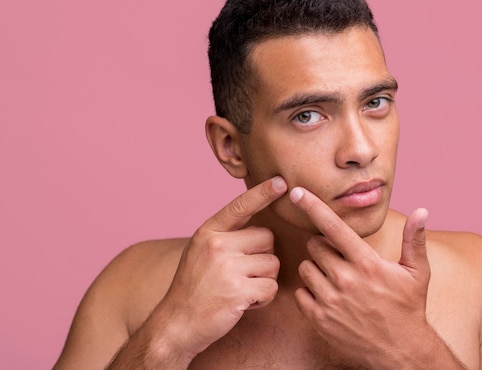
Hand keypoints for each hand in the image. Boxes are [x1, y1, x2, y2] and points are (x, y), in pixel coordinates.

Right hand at [154, 176, 286, 357]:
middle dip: (262, 256)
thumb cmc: (194, 288)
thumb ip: (225, 236)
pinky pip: (271, 287)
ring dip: (263, 279)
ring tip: (240, 289)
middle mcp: (217, 245)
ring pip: (272, 263)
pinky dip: (263, 298)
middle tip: (242, 274)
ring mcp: (227, 267)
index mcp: (208, 232)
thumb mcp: (201, 252)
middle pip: (267, 238)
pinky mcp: (238, 291)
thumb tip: (259, 225)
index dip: (262, 193)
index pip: (240, 206)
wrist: (176, 325)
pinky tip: (244, 303)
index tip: (280, 182)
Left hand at [290, 186, 431, 368]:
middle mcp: (345, 279)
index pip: (333, 226)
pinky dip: (310, 291)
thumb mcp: (417, 272)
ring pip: (306, 268)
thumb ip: (414, 239)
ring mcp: (331, 300)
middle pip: (314, 245)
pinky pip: (301, 293)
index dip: (313, 206)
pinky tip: (328, 295)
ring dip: (316, 268)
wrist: (402, 351)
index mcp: (366, 263)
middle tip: (340, 258)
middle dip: (323, 246)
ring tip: (336, 278)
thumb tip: (422, 211)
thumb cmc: (409, 307)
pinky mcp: (320, 319)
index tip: (297, 192)